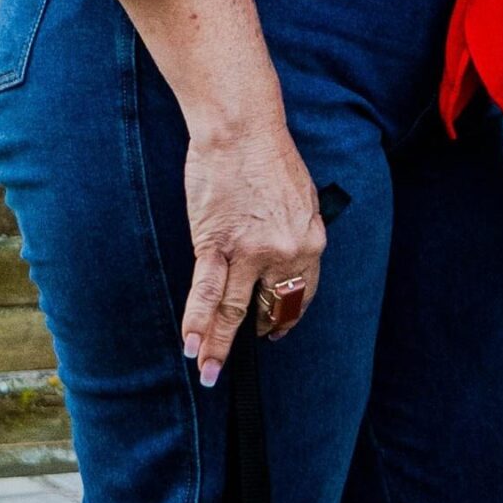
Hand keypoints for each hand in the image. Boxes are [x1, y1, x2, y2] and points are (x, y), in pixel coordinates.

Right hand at [181, 117, 326, 382]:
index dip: (285, 317)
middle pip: (270, 308)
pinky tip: (191, 345)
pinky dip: (197, 321)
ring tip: (208, 373)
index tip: (274, 330)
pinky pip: (207, 292)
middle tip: (234, 358)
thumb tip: (287, 262)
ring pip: (235, 311)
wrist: (242, 128)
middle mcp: (285, 253)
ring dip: (218, 346)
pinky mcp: (215, 244)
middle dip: (254, 336)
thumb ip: (297, 234)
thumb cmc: (269, 156)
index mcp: (310, 242)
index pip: (300, 294)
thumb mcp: (302, 198)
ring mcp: (250, 252)